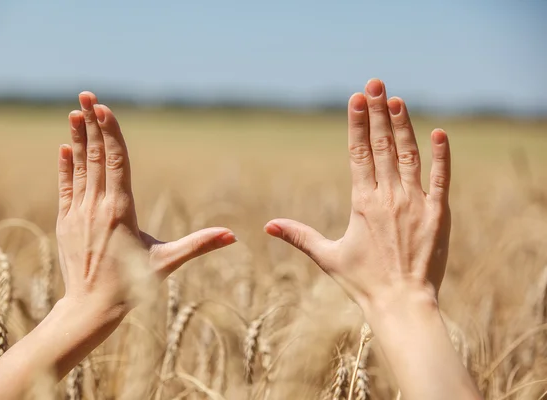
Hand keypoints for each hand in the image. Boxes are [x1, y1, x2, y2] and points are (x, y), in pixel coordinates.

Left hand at [57, 91, 236, 314]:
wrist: (91, 307)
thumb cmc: (133, 285)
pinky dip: (65, 166)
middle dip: (92, 125)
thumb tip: (233, 236)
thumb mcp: (168, 262)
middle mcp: (96, 207)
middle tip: (86, 95)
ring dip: (78, 140)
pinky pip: (65, 187)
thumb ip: (199, 244)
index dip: (110, 133)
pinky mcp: (66, 222)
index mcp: (122, 211)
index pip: (117, 162)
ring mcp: (78, 214)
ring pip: (79, 168)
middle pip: (95, 157)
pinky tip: (64, 148)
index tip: (103, 108)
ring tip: (75, 113)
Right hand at [264, 79, 450, 308]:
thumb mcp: (327, 256)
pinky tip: (440, 133)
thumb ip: (298, 236)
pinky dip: (442, 156)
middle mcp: (389, 197)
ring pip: (409, 155)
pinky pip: (440, 179)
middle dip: (379, 112)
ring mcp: (416, 203)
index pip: (359, 153)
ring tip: (398, 100)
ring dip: (404, 126)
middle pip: (384, 146)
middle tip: (376, 84)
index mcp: (362, 203)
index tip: (357, 99)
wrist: (402, 303)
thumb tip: (267, 226)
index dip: (358, 124)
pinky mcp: (438, 213)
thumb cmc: (362, 281)